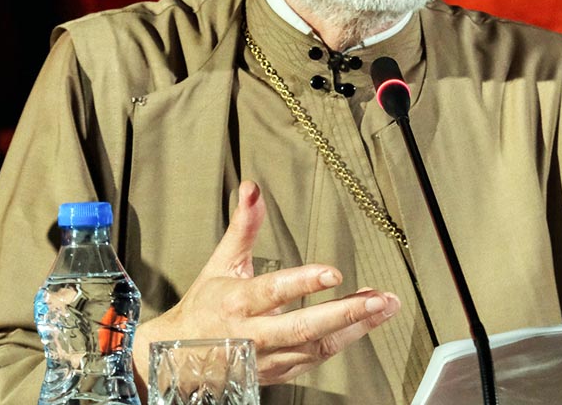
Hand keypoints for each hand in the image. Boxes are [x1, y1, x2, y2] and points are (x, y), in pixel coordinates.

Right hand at [132, 180, 400, 391]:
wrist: (178, 359)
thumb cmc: (204, 307)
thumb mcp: (221, 263)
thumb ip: (244, 227)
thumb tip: (252, 189)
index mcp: (237, 302)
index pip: (273, 291)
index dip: (303, 283)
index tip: (332, 272)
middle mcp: (253, 333)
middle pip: (303, 328)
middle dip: (346, 314)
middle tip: (378, 300)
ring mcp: (268, 357)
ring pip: (317, 347)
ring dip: (355, 328)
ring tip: (384, 307)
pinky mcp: (278, 372)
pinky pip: (316, 359)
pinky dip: (344, 341)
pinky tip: (364, 324)